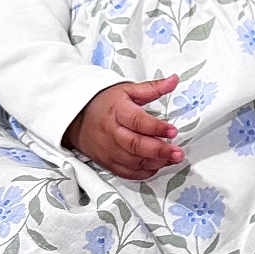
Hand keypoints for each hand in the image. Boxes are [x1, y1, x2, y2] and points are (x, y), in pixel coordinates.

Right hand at [62, 73, 184, 179]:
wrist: (77, 118)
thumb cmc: (104, 103)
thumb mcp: (127, 90)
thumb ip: (153, 88)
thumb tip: (173, 81)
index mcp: (117, 111)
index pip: (137, 121)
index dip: (156, 128)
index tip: (173, 131)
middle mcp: (111, 132)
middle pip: (135, 145)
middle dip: (159, 151)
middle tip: (177, 152)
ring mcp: (108, 149)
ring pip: (132, 161)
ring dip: (154, 162)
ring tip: (172, 159)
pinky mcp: (107, 162)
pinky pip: (126, 172)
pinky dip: (143, 172)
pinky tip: (156, 166)